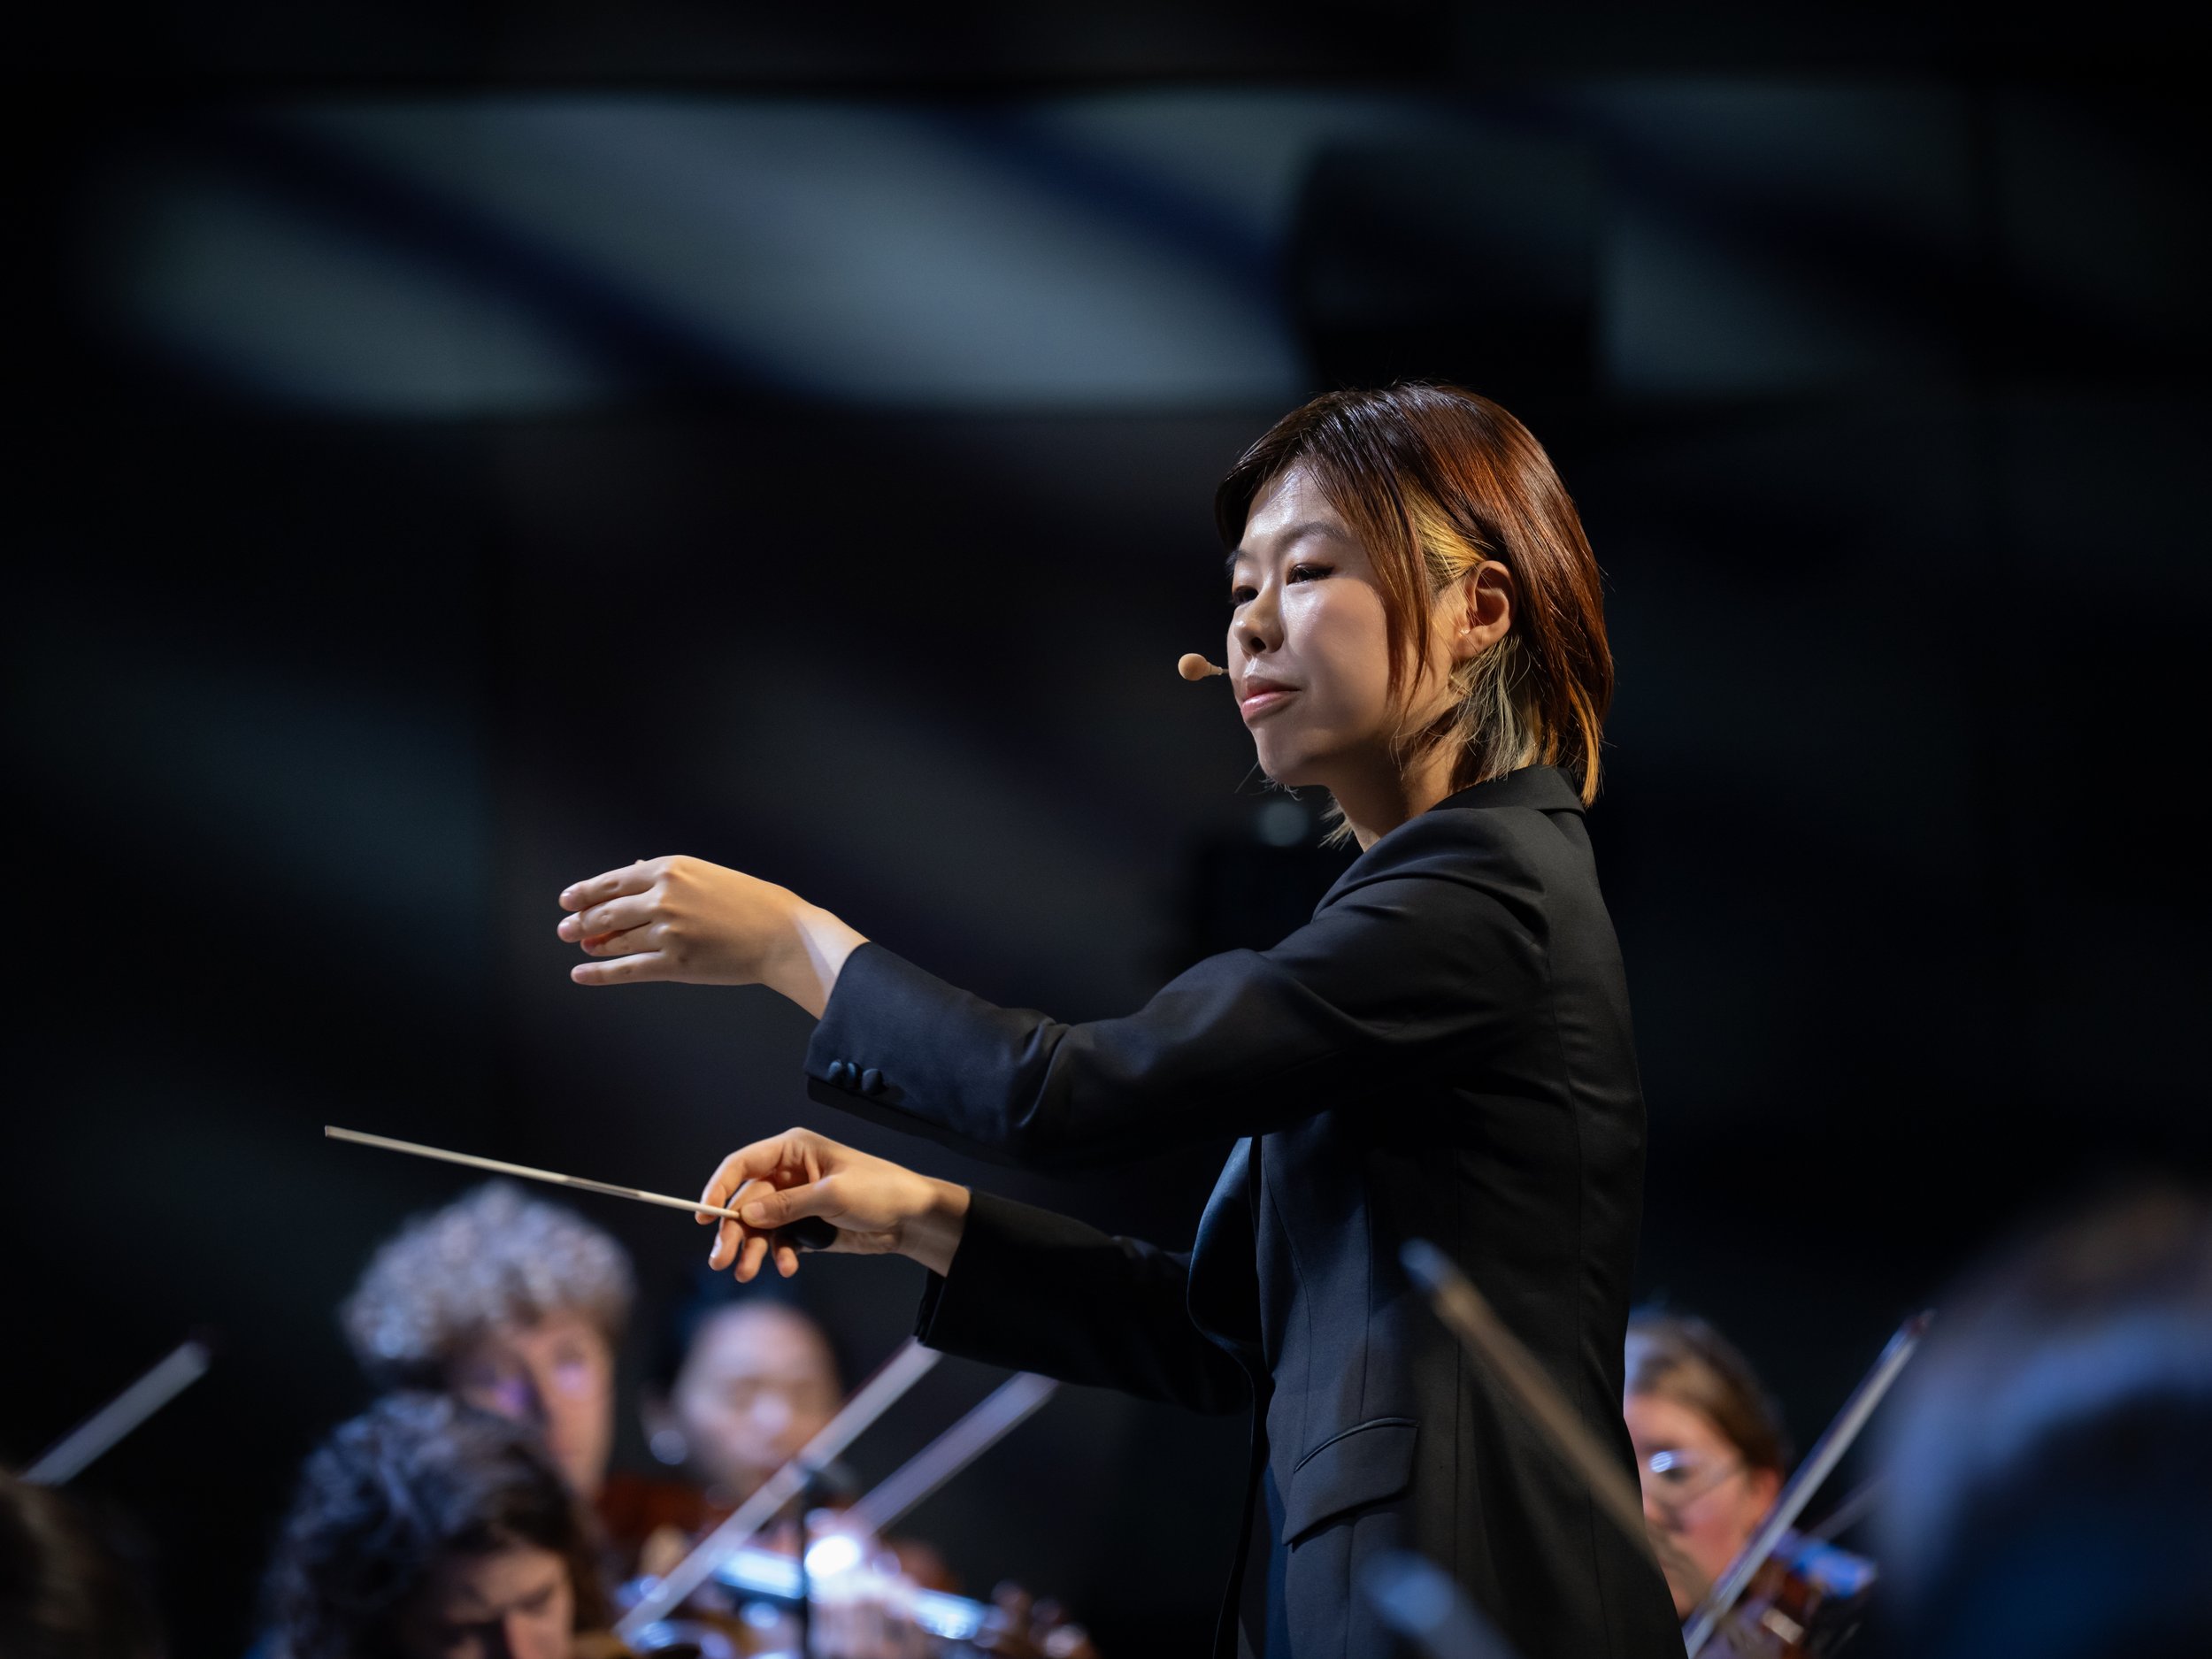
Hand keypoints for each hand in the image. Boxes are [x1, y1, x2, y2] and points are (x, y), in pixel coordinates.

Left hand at [557, 856, 865, 1015]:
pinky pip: (626, 969)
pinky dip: (599, 973)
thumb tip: (633, 873)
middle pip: (607, 911)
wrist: (783, 934)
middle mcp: (663, 896)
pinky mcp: (674, 962)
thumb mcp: (707, 875)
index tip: (567, 901)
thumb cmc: (753, 904)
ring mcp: (667, 931)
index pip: (613, 881)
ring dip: (594, 946)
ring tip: (583, 949)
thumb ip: (669, 875)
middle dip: (581, 922)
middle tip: (566, 930)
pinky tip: (582, 974)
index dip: (585, 892)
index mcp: (671, 868)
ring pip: (615, 940)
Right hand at [698, 1127, 970, 1280]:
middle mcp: (788, 1174)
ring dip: (752, 1250)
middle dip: (733, 1231)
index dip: (719, 1187)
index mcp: (792, 1151)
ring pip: (759, 1227)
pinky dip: (778, 1256)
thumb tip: (747, 1216)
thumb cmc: (880, 1191)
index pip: (743, 1164)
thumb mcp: (832, 1195)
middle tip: (721, 1260)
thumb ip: (787, 1206)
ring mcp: (795, 1202)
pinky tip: (786, 1268)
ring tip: (748, 1273)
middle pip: (745, 1202)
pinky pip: (778, 1241)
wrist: (912, 1219)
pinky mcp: (804, 1226)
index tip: (705, 1215)